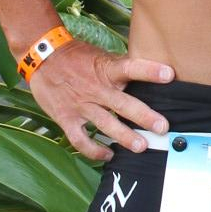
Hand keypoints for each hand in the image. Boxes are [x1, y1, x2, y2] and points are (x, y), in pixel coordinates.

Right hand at [29, 41, 174, 160]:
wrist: (41, 56)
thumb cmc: (75, 56)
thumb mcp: (99, 56)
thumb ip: (120, 68)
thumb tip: (148, 74)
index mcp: (106, 69)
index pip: (131, 68)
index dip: (149, 70)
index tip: (169, 75)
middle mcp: (96, 88)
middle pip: (123, 103)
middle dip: (144, 116)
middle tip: (162, 127)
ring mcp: (80, 104)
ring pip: (105, 124)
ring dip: (124, 137)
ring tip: (141, 147)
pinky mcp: (66, 117)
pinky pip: (81, 139)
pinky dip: (94, 150)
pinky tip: (107, 156)